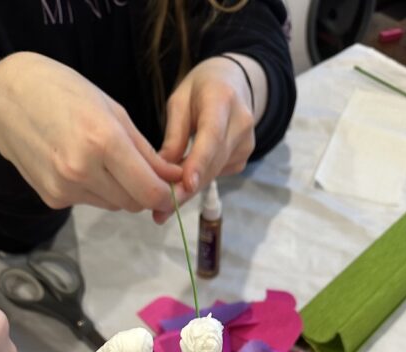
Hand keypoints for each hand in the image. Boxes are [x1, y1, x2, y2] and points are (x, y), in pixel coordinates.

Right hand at [0, 52, 182, 214]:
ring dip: (119, 190)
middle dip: (144, 192)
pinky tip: (79, 164)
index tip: (172, 189)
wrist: (5, 96)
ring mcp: (64, 188)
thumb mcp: (112, 111)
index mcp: (103, 142)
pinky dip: (95, 190)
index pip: (149, 191)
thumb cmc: (63, 91)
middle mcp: (82, 170)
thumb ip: (145, 151)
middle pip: (133, 203)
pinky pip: (89, 202)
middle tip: (143, 171)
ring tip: (103, 160)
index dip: (167, 195)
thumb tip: (173, 179)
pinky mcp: (52, 198)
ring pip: (113, 205)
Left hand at [155, 55, 262, 222]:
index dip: (199, 163)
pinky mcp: (243, 158)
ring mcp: (246, 143)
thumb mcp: (180, 100)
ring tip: (164, 205)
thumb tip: (161, 171)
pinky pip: (216, 174)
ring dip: (189, 190)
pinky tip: (183, 182)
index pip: (212, 136)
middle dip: (185, 189)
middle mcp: (241, 123)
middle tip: (159, 212)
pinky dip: (198, 181)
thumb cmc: (200, 88)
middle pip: (212, 163)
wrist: (233, 83)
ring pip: (213, 174)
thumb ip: (173, 134)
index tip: (187, 185)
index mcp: (222, 100)